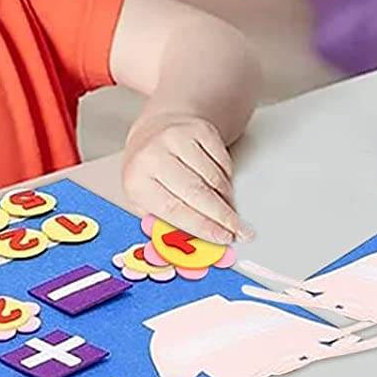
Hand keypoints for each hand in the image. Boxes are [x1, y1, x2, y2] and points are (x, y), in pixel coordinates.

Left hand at [122, 111, 252, 244]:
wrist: (154, 131)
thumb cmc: (149, 172)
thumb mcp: (146, 201)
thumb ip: (166, 225)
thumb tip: (195, 246)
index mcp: (136, 179)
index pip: (174, 210)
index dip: (202, 227)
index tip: (223, 238)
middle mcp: (154, 155)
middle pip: (197, 193)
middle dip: (223, 217)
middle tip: (240, 231)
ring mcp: (177, 138)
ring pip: (214, 177)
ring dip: (226, 199)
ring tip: (228, 210)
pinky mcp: (198, 130)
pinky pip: (223, 161)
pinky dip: (227, 178)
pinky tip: (222, 186)